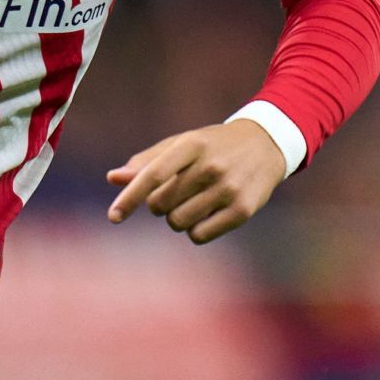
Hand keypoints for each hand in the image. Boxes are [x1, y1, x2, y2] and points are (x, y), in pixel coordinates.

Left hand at [105, 120, 287, 243]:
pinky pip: (198, 236)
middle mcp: (210, 166)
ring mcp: (228, 188)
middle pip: (161, 205)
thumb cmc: (213, 146)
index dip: (131, 197)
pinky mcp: (242, 210)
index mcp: (191, 144)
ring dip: (176, 218)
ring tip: (193, 202)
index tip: (114, 217)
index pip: (154, 175)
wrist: (266, 144)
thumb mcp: (182, 144)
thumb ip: (147, 162)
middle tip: (176, 193)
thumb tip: (113, 178)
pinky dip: (195, 231)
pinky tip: (207, 214)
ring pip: (177, 223)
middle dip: (159, 205)